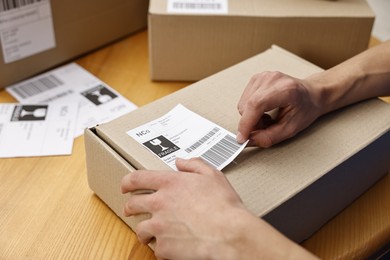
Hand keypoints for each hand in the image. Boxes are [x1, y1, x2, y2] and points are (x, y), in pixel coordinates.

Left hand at [121, 158, 316, 259]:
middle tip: (132, 210)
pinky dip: (161, 248)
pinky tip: (170, 245)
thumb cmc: (224, 206)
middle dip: (130, 208)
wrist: (229, 234)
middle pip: (133, 205)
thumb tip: (181, 162)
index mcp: (170, 184)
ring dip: (145, 231)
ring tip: (151, 233)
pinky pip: (155, 248)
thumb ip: (194, 165)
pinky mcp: (163, 247)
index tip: (125, 186)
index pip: (137, 178)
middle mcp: (160, 203)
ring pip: (140, 229)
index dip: (127, 182)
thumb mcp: (213, 176)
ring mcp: (159, 226)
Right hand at [237, 71, 321, 147]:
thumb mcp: (291, 129)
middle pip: (247, 106)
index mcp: (284, 89)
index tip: (242, 138)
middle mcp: (271, 79)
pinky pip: (244, 99)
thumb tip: (248, 140)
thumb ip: (268, 137)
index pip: (256, 104)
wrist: (311, 94)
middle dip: (251, 123)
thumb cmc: (305, 109)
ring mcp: (262, 76)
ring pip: (243, 104)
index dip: (246, 123)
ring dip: (250, 117)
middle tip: (266, 127)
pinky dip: (250, 110)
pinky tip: (263, 110)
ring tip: (267, 117)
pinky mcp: (256, 78)